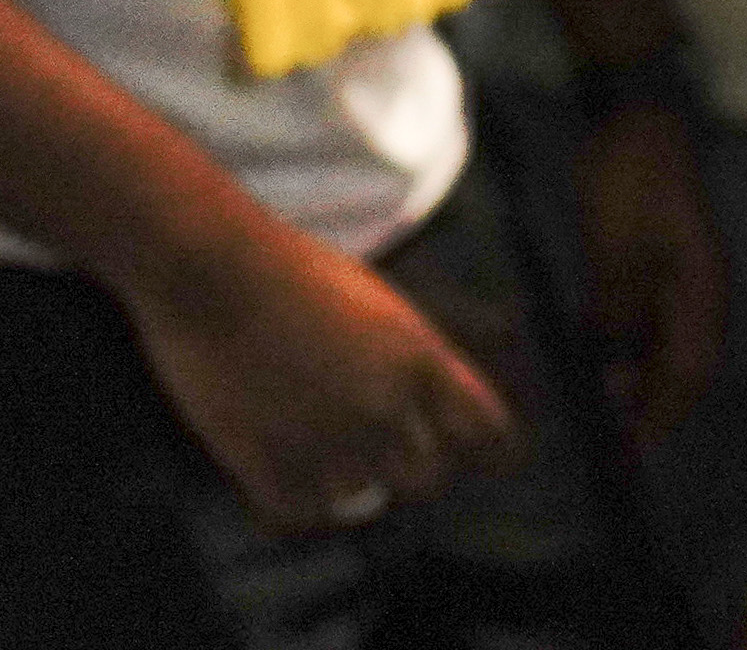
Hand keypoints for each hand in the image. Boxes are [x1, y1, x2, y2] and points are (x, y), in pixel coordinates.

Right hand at [121, 207, 517, 534]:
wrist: (216, 272)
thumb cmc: (300, 274)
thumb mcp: (385, 309)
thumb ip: (420, 364)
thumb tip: (446, 412)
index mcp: (422, 363)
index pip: (488, 435)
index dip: (488, 449)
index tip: (478, 455)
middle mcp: (383, 409)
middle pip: (429, 481)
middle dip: (416, 471)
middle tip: (389, 454)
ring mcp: (323, 440)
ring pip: (362, 500)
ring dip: (350, 482)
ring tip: (324, 446)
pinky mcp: (263, 464)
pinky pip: (302, 515)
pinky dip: (299, 504)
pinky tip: (289, 472)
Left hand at [576, 99, 725, 445]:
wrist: (638, 115)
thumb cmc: (631, 179)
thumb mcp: (616, 246)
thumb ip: (616, 309)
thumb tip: (612, 371)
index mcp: (698, 289)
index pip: (689, 371)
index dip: (662, 416)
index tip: (628, 453)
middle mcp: (696, 289)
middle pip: (683, 364)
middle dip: (650, 406)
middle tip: (607, 438)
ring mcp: (679, 274)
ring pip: (665, 344)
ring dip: (637, 378)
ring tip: (598, 404)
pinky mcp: (656, 261)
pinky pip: (647, 321)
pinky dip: (627, 348)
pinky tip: (598, 355)